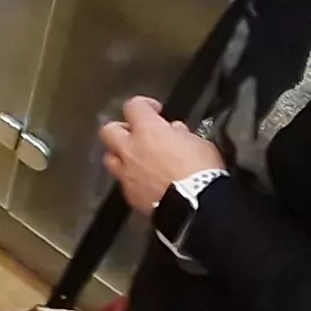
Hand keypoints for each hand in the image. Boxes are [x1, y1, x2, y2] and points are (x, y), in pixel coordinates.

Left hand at [95, 95, 225, 214]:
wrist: (197, 205)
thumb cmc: (202, 171)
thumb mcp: (199, 143)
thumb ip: (181, 134)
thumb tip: (174, 132)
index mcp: (148, 130)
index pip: (133, 106)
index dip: (144, 105)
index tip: (154, 110)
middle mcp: (131, 149)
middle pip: (108, 130)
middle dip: (120, 130)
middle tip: (136, 135)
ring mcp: (126, 173)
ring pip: (109, 158)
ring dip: (121, 157)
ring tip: (136, 160)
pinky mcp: (129, 195)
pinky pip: (123, 183)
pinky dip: (131, 180)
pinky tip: (145, 183)